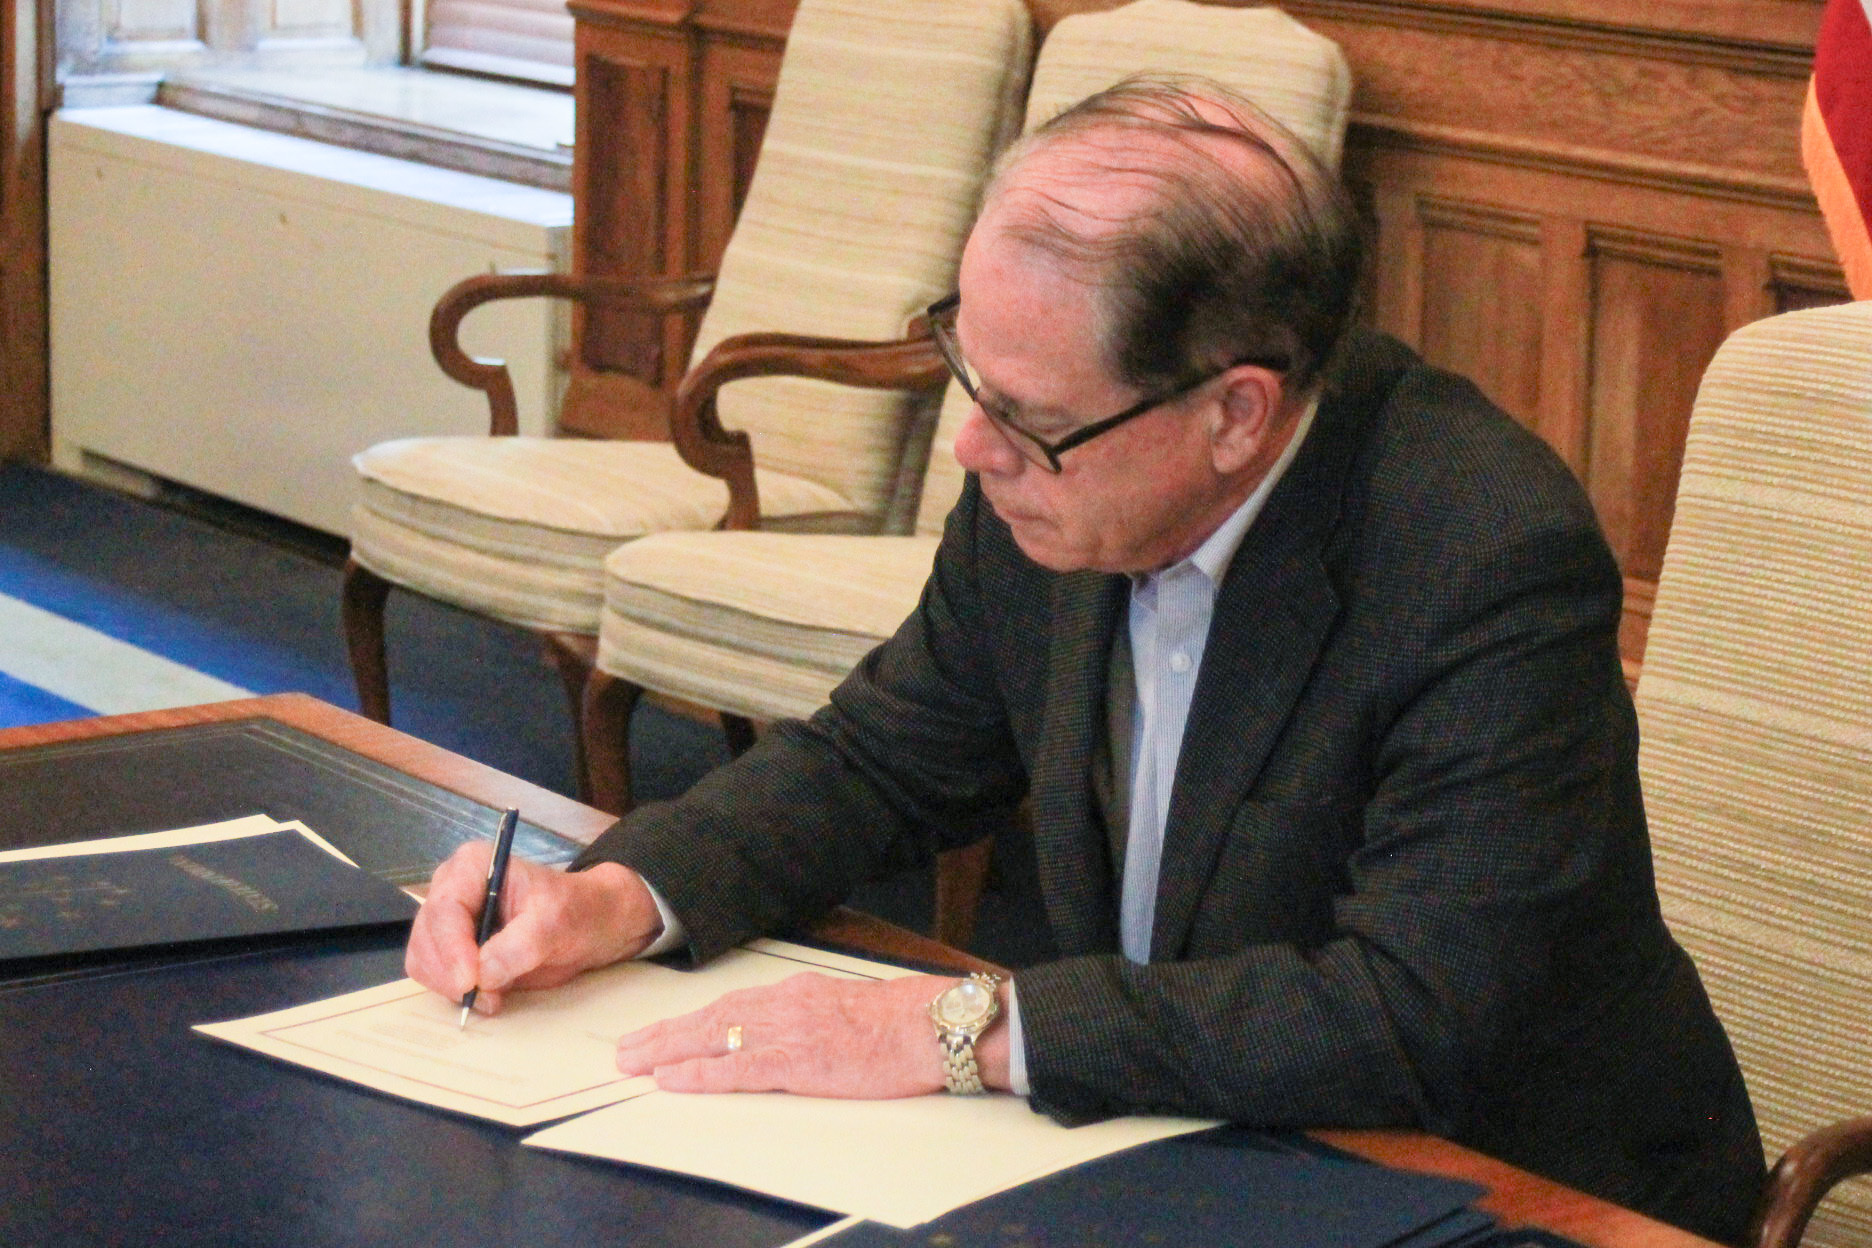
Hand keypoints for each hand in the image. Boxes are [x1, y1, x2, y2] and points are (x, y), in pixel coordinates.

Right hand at [405, 845, 660, 1014]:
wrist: (589, 924)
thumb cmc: (575, 911)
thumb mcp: (556, 923)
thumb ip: (520, 946)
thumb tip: (482, 976)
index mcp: (473, 866)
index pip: (445, 908)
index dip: (452, 948)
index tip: (471, 982)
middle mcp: (450, 888)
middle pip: (426, 936)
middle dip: (450, 973)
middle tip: (486, 998)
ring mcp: (447, 919)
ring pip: (423, 959)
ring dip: (450, 986)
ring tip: (493, 997)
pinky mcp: (450, 947)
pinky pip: (434, 974)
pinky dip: (453, 991)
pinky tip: (487, 995)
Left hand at [616, 972, 1007, 1098]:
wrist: (930, 1025)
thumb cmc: (899, 1021)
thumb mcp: (845, 1006)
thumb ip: (810, 1014)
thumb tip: (785, 1029)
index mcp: (795, 993)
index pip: (729, 1004)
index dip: (688, 1021)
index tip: (659, 1033)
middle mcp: (783, 1006)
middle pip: (709, 1018)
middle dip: (663, 1034)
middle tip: (626, 1051)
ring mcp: (787, 1033)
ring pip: (712, 1039)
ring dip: (668, 1052)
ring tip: (634, 1064)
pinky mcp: (798, 1062)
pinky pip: (736, 1069)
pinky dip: (699, 1074)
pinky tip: (672, 1080)